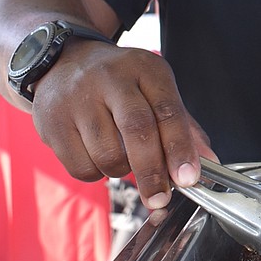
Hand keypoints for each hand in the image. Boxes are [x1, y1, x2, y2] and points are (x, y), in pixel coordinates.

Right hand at [29, 40, 215, 220]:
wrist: (64, 63)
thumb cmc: (120, 83)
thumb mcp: (156, 91)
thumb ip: (183, 126)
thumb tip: (208, 160)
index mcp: (145, 69)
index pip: (167, 110)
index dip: (180, 148)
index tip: (187, 179)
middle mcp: (111, 79)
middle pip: (136, 131)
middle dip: (152, 172)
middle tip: (160, 198)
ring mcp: (77, 99)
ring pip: (108, 154)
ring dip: (121, 170)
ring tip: (122, 156)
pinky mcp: (52, 121)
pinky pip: (81, 166)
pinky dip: (95, 172)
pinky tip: (97, 154)